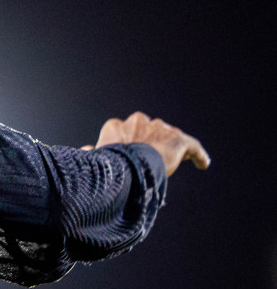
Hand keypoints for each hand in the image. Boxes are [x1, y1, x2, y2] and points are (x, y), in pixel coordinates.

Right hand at [85, 111, 209, 176]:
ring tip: (174, 163)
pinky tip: (203, 164)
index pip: (126, 131)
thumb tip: (85, 149)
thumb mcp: (96, 158)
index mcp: (116, 126)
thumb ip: (93, 152)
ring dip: (170, 147)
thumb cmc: (107, 166)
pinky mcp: (178, 139)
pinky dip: (198, 155)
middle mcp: (138, 121)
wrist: (126, 167)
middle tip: (152, 159)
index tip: (133, 154)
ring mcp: (159, 128)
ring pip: (168, 136)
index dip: (131, 143)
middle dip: (151, 141)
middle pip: (149, 130)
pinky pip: (191, 146)